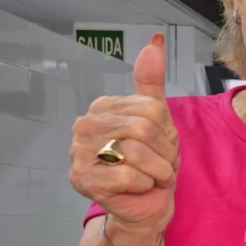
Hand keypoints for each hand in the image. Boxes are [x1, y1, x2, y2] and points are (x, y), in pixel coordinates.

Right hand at [69, 34, 178, 232]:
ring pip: (135, 152)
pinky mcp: (82, 179)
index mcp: (102, 107)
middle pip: (143, 129)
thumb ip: (152, 82)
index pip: (150, 108)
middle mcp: (84, 126)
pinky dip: (145, 185)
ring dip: (158, 170)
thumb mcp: (158, 120)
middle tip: (161, 165)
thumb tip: (155, 42)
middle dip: (164, 152)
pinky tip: (140, 188)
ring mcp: (78, 153)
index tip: (163, 146)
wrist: (147, 204)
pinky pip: (128, 176)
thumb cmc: (152, 163)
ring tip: (153, 176)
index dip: (167, 131)